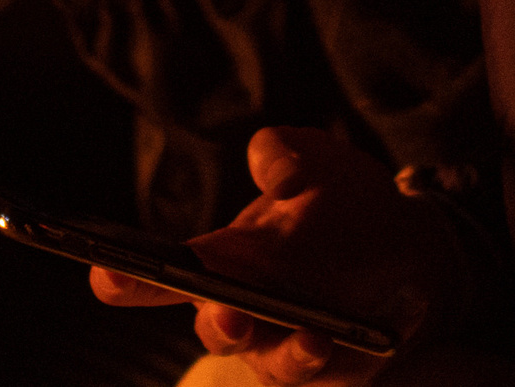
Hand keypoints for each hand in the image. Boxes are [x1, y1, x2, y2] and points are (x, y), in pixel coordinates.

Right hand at [90, 127, 458, 386]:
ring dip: (280, 353)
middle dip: (216, 322)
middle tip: (225, 312)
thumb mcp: (319, 160)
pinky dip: (322, 355)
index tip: (103, 271)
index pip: (164, 272)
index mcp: (225, 257)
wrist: (412, 246)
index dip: (127, 275)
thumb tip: (275, 163)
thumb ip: (287, 151)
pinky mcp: (329, 368)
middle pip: (213, 326)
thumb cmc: (344, 202)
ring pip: (266, 360)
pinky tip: (335, 336)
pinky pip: (318, 371)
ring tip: (308, 337)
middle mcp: (244, 308)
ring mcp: (283, 343)